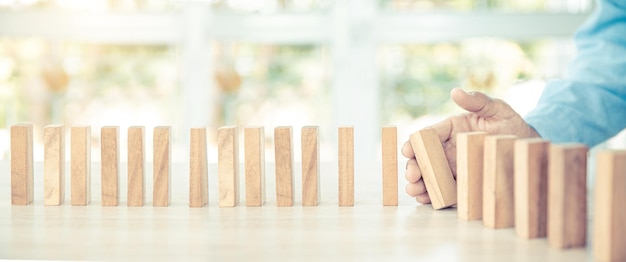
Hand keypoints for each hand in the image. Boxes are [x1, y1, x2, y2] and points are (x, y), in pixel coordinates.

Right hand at [401, 88, 539, 203]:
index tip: (407, 150)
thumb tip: (455, 92)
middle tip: (412, 174)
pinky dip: (432, 196)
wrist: (527, 149)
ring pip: (430, 176)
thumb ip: (477, 101)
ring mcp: (453, 167)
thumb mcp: (497, 109)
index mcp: (451, 129)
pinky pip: (443, 191)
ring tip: (415, 190)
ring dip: (418, 183)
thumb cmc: (511, 125)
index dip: (415, 143)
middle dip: (414, 166)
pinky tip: (426, 199)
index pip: (428, 135)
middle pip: (424, 157)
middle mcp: (448, 149)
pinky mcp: (461, 184)